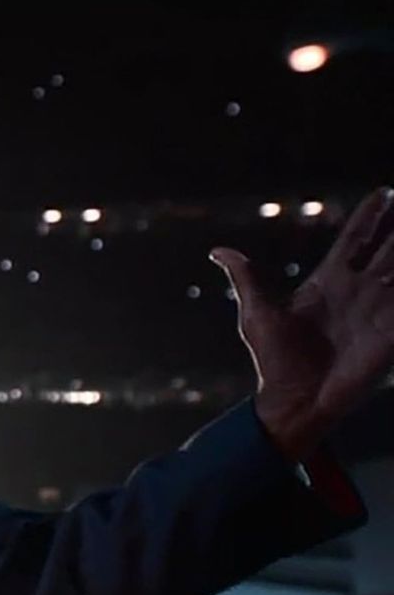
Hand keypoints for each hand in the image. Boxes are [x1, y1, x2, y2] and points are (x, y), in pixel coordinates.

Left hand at [211, 186, 393, 461]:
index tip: (384, 192)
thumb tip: (218, 251)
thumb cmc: (273, 361)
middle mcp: (359, 290)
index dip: (371, 217)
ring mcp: (379, 309)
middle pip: (389, 247)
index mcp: (329, 281)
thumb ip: (246, 278)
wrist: (292, 402)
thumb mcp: (257, 314)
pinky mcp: (391, 332)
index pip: (356, 240)